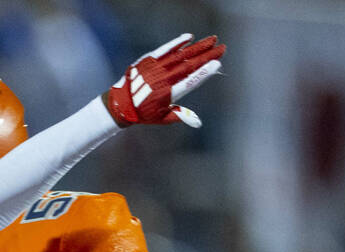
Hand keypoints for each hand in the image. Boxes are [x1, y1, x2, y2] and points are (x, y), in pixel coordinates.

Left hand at [104, 33, 224, 128]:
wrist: (121, 104)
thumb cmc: (144, 113)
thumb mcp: (162, 118)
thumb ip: (180, 115)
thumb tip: (198, 122)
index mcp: (168, 94)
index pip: (190, 81)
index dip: (204, 73)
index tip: (217, 64)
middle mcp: (163, 79)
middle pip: (190, 65)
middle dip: (208, 56)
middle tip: (223, 48)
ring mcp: (156, 68)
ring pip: (181, 55)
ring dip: (198, 47)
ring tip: (212, 40)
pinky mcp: (149, 60)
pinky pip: (165, 49)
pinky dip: (177, 43)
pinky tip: (189, 37)